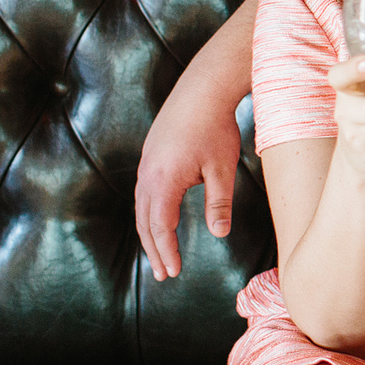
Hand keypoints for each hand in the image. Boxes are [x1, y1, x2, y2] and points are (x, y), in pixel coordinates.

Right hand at [134, 71, 243, 281]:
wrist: (202, 89)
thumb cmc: (216, 128)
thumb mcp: (222, 168)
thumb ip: (220, 203)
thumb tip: (220, 233)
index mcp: (164, 180)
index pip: (160, 226)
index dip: (166, 251)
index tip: (173, 272)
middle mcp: (148, 174)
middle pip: (145, 221)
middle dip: (154, 249)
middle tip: (163, 274)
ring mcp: (146, 164)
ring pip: (142, 207)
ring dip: (149, 233)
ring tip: (160, 254)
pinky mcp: (150, 155)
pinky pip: (144, 192)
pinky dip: (148, 213)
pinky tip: (158, 220)